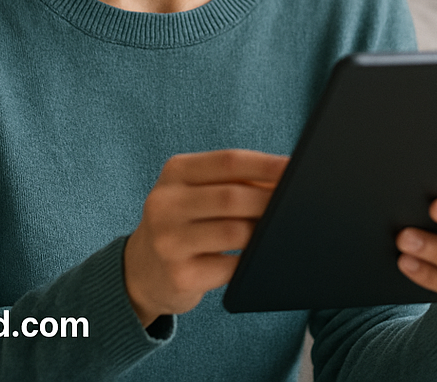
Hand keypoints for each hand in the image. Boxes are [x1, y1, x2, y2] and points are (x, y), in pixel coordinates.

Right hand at [123, 149, 288, 326]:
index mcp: (175, 172)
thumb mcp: (197, 190)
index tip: (294, 166)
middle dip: (270, 200)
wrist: (141, 269)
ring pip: (234, 232)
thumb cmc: (183, 221)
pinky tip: (259, 258)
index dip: (265, 163)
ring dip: (263, 232)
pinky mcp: (179, 276)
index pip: (228, 161)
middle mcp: (165, 203)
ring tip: (278, 231)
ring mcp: (169, 241)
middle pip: (232, 197)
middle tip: (295, 204)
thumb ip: (235, 180)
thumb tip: (283, 178)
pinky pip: (230, 268)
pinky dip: (251, 262)